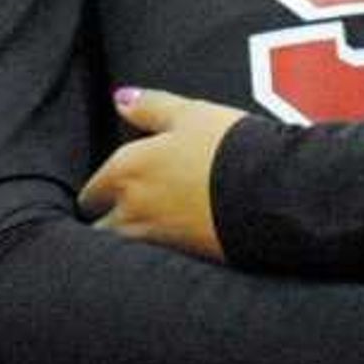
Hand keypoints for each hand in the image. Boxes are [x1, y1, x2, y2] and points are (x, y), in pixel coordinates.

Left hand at [80, 89, 245, 261]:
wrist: (271, 192)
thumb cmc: (229, 146)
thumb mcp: (190, 113)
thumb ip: (149, 107)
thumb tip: (120, 100)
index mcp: (126, 171)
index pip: (91, 193)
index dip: (98, 192)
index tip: (105, 193)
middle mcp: (132, 210)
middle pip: (100, 228)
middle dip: (105, 223)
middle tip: (118, 217)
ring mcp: (156, 242)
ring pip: (124, 250)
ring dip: (127, 243)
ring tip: (143, 236)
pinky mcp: (182, 263)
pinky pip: (154, 264)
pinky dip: (154, 259)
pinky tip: (171, 250)